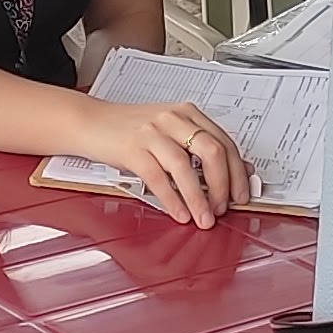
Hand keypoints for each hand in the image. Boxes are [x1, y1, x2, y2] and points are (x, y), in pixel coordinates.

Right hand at [78, 99, 253, 227]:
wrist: (90, 122)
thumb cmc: (130, 130)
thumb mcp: (170, 132)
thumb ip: (199, 148)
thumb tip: (235, 172)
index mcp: (187, 113)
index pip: (225, 142)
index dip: (237, 173)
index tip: (241, 194)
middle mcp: (172, 119)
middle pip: (211, 151)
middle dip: (223, 185)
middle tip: (223, 208)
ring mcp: (151, 132)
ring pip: (185, 167)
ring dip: (199, 198)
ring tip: (203, 218)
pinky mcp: (132, 148)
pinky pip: (158, 178)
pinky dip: (172, 199)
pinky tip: (179, 213)